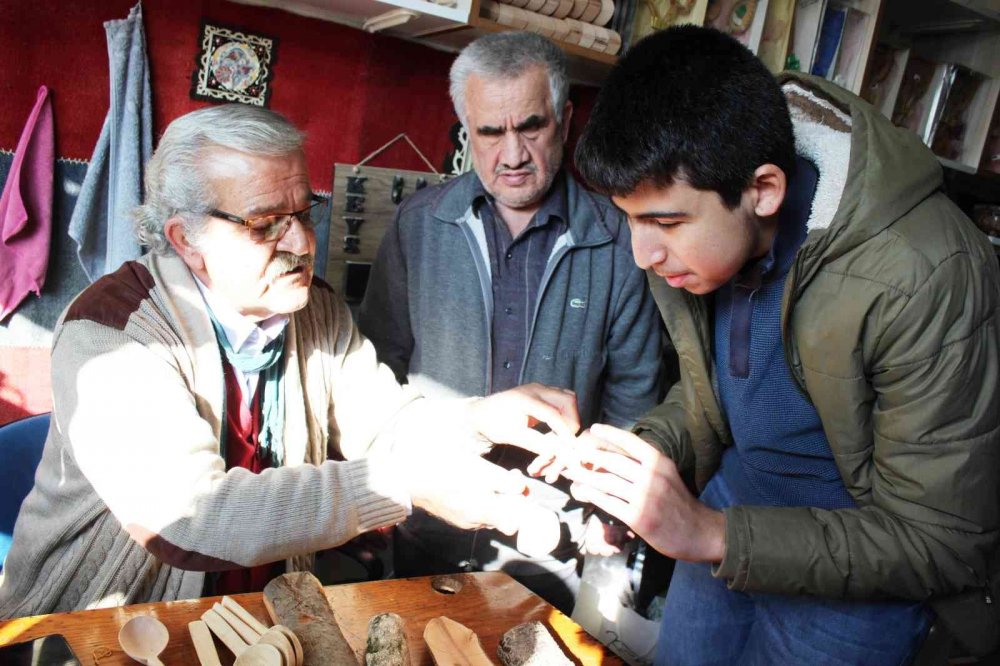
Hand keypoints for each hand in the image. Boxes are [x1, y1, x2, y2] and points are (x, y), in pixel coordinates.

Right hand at [406, 451, 559, 556]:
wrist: (411, 475)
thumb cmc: (447, 470)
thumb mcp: (481, 471)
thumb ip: (505, 483)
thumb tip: (521, 490)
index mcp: (482, 512)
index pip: (513, 524)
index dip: (523, 512)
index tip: (525, 496)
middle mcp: (473, 521)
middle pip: (502, 518)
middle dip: (511, 501)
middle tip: (512, 481)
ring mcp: (462, 520)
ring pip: (489, 513)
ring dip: (496, 499)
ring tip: (494, 479)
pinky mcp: (453, 514)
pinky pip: (475, 510)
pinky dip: (481, 500)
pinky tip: (477, 483)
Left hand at [468, 383, 580, 456]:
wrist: (481, 412)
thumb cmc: (493, 424)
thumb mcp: (513, 437)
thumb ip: (536, 444)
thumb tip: (556, 453)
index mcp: (526, 399)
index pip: (554, 415)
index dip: (565, 432)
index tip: (571, 447)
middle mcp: (536, 389)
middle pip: (568, 399)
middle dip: (572, 420)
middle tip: (566, 438)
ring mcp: (539, 388)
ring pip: (568, 397)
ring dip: (570, 415)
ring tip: (562, 433)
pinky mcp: (541, 391)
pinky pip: (562, 398)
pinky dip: (565, 412)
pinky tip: (557, 426)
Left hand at [565, 424, 726, 562]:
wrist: (699, 532)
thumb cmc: (678, 502)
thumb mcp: (667, 476)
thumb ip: (644, 466)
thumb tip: (613, 456)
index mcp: (660, 462)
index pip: (631, 442)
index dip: (610, 433)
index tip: (593, 429)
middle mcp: (652, 476)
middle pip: (613, 461)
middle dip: (590, 456)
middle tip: (573, 453)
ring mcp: (645, 497)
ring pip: (607, 482)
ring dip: (585, 476)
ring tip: (571, 472)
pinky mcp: (638, 518)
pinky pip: (609, 502)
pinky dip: (592, 495)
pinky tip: (582, 491)